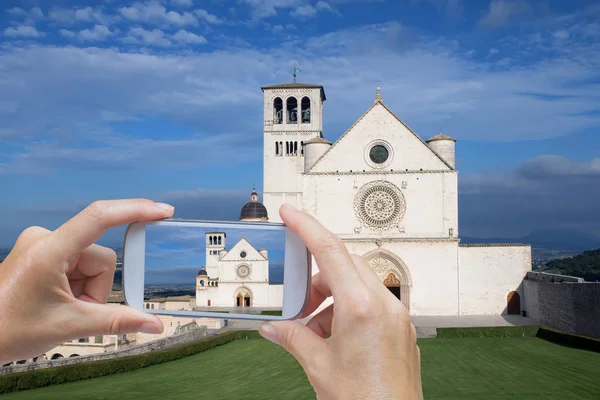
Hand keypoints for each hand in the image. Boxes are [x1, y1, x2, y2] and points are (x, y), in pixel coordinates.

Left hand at [0, 199, 173, 364]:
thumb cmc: (9, 329)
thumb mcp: (70, 326)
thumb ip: (117, 321)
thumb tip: (153, 323)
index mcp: (49, 250)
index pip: (100, 217)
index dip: (135, 210)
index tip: (162, 211)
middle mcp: (45, 239)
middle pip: (100, 257)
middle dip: (98, 288)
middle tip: (81, 311)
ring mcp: (43, 246)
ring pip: (92, 264)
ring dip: (89, 290)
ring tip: (66, 310)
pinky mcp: (44, 254)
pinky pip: (79, 266)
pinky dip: (80, 286)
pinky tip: (62, 302)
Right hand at [259, 205, 422, 399]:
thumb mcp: (318, 365)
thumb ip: (292, 337)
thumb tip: (274, 327)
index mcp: (361, 307)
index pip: (329, 251)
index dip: (306, 227)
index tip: (290, 214)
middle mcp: (384, 304)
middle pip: (344, 265)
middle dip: (315, 278)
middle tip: (297, 301)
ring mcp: (395, 315)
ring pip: (357, 283)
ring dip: (330, 297)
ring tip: (312, 329)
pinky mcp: (399, 328)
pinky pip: (370, 302)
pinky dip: (346, 309)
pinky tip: (331, 337)